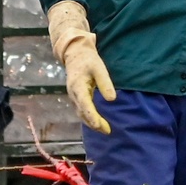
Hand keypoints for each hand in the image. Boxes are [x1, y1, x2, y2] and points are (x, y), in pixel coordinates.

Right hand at [47, 1, 116, 132]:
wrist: (75, 53)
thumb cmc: (88, 60)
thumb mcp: (99, 68)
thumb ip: (105, 83)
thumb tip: (112, 99)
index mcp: (77, 86)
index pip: (84, 104)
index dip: (92, 116)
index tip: (100, 126)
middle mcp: (73, 93)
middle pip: (82, 112)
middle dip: (94, 123)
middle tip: (107, 131)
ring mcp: (73, 96)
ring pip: (81, 113)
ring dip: (92, 123)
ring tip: (105, 130)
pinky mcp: (76, 97)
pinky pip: (82, 110)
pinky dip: (89, 118)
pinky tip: (98, 123)